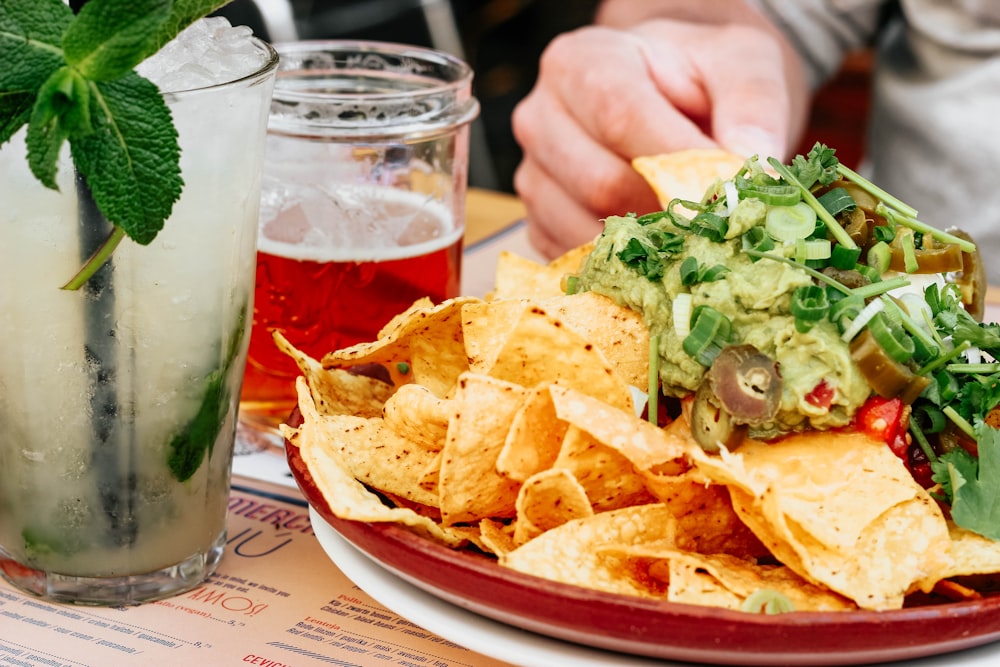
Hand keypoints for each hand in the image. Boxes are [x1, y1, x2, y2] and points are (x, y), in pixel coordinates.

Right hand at [512, 16, 807, 257]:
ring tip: (692, 234)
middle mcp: (540, 119)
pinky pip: (578, 262)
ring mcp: (532, 178)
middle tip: (719, 223)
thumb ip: (753, 107)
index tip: (726, 191)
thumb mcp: (740, 63)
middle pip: (599, 184)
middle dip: (667, 212)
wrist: (667, 97)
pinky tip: (659, 251)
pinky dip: (623, 269)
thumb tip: (749, 169)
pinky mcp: (537, 224)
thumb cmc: (698, 77)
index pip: (619, 117)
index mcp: (581, 63)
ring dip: (647, 248)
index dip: (675, 162)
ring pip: (584, 232)